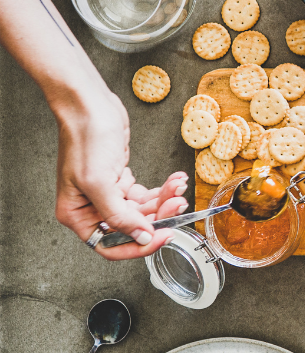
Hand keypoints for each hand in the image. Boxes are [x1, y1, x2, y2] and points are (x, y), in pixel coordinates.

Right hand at [53, 91, 187, 259]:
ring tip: (178, 187)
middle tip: (178, 204)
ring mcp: (108, 195)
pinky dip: (162, 189)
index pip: (110, 246)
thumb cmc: (85, 137)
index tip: (164, 236)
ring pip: (143, 211)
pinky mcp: (121, 181)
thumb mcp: (99, 182)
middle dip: (159, 216)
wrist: (91, 106)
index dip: (139, 246)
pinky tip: (174, 181)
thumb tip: (141, 237)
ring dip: (165, 200)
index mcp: (77, 215)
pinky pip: (146, 194)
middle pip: (132, 227)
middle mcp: (91, 208)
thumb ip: (120, 215)